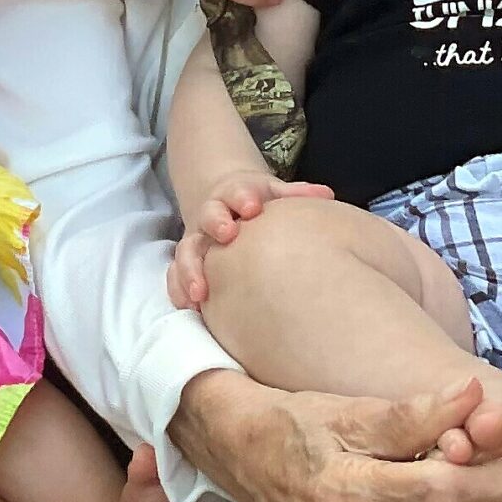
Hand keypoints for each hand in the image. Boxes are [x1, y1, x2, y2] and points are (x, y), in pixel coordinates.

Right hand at [168, 171, 335, 308]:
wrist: (226, 205)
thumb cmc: (258, 203)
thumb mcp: (275, 193)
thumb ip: (296, 194)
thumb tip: (326, 196)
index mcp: (234, 197)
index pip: (235, 193)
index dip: (241, 199)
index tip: (252, 208)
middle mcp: (211, 217)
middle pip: (207, 216)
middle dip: (214, 224)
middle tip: (227, 235)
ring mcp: (198, 241)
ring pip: (187, 251)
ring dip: (191, 269)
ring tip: (201, 292)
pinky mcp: (189, 263)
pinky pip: (175, 275)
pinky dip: (179, 289)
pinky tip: (189, 307)